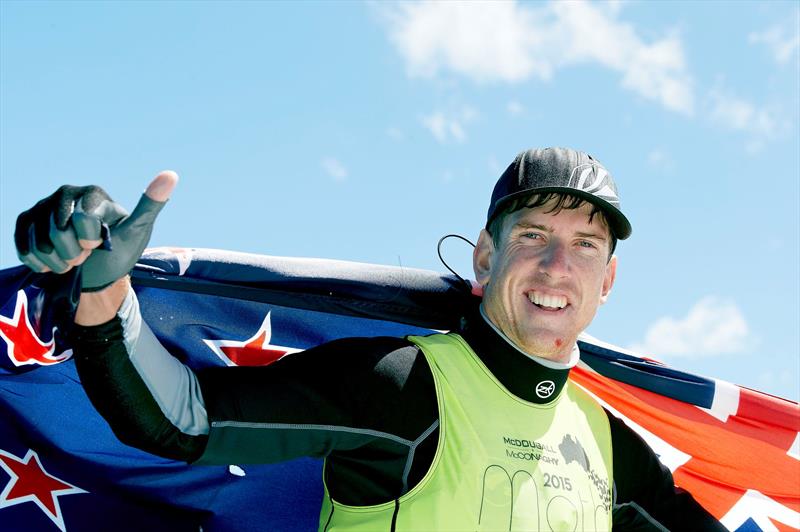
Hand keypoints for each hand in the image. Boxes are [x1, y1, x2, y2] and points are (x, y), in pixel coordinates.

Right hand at [14, 172, 177, 289]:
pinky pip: (25, 245)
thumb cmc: (119, 250)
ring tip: (71, 260)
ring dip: (58, 261)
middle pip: (59, 231)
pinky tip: (52, 263)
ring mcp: (43, 207)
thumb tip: (171, 174)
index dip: (91, 241)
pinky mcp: (27, 221)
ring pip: (41, 241)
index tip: (101, 244)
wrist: (96, 273)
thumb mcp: (138, 230)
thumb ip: (150, 205)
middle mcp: (66, 194)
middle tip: (86, 254)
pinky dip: (40, 262)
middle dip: (75, 253)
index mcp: (93, 193)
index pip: (83, 220)